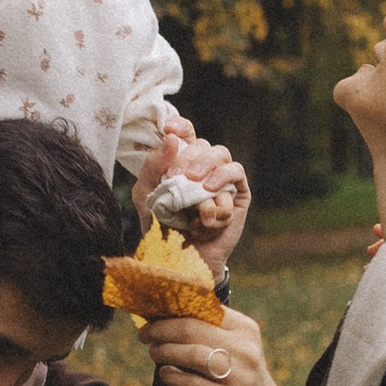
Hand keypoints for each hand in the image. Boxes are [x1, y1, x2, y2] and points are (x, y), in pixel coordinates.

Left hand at [134, 304, 281, 385]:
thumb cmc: (238, 376)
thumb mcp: (234, 348)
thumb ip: (208, 331)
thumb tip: (164, 316)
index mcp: (245, 329)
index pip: (203, 310)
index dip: (172, 313)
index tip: (152, 318)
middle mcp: (246, 350)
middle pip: (193, 330)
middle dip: (162, 330)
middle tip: (144, 335)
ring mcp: (242, 377)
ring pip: (193, 355)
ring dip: (166, 352)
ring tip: (153, 353)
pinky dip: (174, 378)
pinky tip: (165, 374)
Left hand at [138, 122, 251, 266]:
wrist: (181, 259)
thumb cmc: (162, 227)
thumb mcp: (146, 196)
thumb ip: (153, 166)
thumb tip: (174, 140)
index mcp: (181, 162)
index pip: (185, 133)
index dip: (180, 125)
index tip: (169, 129)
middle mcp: (204, 167)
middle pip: (203, 144)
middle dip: (188, 158)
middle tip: (174, 179)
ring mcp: (222, 178)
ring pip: (221, 154)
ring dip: (207, 168)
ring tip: (196, 188)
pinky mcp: (238, 193)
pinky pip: (235, 175)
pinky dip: (222, 184)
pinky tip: (209, 202)